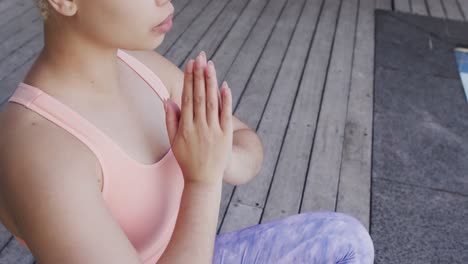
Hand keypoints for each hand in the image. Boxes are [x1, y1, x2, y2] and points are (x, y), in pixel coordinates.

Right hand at [164, 51, 232, 184]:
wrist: (203, 179)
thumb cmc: (186, 159)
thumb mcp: (173, 141)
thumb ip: (170, 120)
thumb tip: (167, 99)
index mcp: (185, 127)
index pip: (187, 98)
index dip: (188, 80)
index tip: (190, 64)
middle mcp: (199, 127)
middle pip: (200, 96)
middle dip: (199, 75)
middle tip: (200, 57)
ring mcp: (214, 131)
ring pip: (212, 102)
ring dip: (211, 82)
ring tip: (210, 65)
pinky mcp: (226, 136)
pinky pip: (226, 114)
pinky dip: (226, 99)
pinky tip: (224, 85)